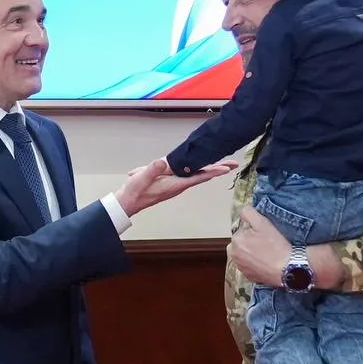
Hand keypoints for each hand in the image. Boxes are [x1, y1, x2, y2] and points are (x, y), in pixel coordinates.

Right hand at [115, 158, 238, 216]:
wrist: (128, 201)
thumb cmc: (135, 192)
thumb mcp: (140, 179)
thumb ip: (152, 170)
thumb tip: (163, 162)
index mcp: (175, 184)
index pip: (198, 177)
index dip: (212, 172)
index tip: (225, 169)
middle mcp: (179, 184)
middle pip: (203, 175)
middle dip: (218, 169)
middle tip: (234, 164)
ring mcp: (176, 182)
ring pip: (198, 174)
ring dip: (212, 168)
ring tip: (226, 164)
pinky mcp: (171, 180)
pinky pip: (189, 173)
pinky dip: (200, 168)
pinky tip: (204, 165)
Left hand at [229, 206, 344, 289]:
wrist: (288, 268)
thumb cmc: (275, 245)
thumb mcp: (262, 222)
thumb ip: (248, 212)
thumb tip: (243, 211)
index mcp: (235, 240)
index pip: (242, 230)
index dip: (253, 230)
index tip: (264, 234)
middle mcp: (234, 255)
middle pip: (242, 243)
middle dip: (250, 241)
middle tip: (267, 243)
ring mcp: (241, 268)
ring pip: (245, 255)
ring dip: (252, 252)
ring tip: (268, 253)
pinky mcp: (249, 277)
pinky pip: (250, 266)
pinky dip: (256, 263)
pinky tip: (267, 262)